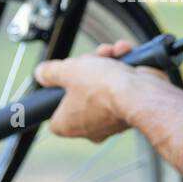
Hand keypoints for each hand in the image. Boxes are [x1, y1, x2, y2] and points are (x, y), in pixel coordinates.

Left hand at [32, 40, 165, 142]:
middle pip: (79, 92)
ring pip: (101, 84)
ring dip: (105, 63)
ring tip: (110, 54)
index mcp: (68, 125)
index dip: (58, 91)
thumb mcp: (68, 71)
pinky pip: (121, 86)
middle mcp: (89, 127)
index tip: (62, 78)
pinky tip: (122, 55)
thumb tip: (42, 73)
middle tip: (89, 61)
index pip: (53, 111)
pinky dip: (122, 68)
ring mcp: (110, 119)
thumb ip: (51, 72)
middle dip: (87, 68)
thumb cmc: (104, 89)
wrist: (141, 94)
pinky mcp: (128, 109)